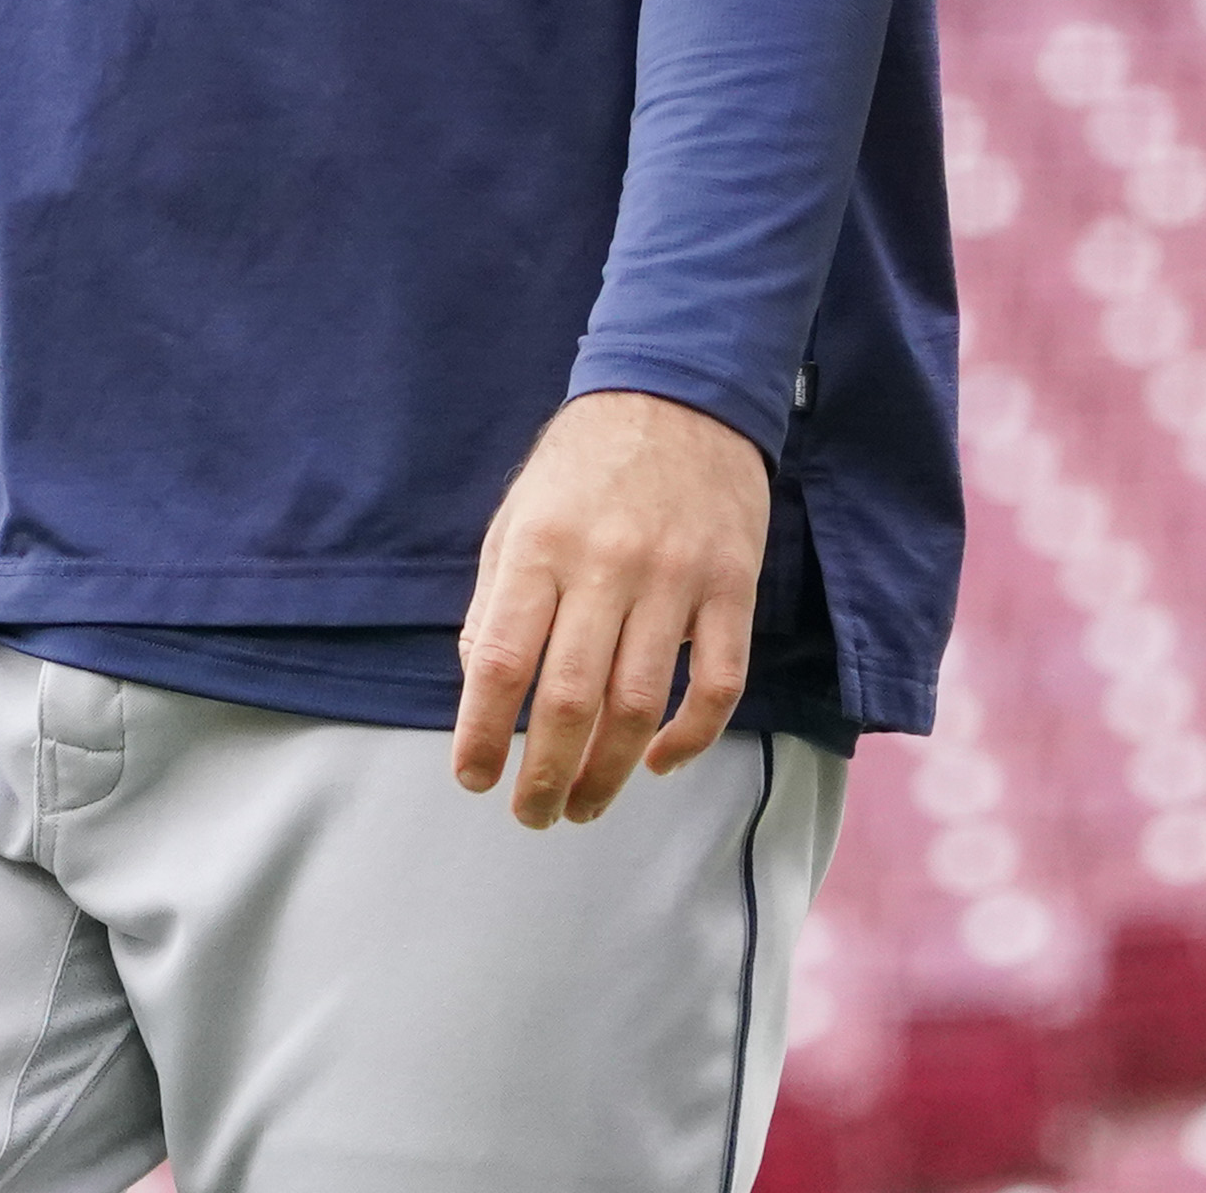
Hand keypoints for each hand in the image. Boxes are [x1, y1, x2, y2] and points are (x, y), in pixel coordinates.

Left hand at [453, 391, 769, 829]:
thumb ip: (496, 601)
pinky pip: (718, 682)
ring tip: (584, 806)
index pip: (502, 662)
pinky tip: (659, 761)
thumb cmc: (586, 462)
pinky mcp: (732, 585)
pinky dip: (691, 737)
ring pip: (641, 704)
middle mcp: (607, 564)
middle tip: (532, 814)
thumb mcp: (518, 515)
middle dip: (545, 776)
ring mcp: (676, 577)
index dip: (482, 735)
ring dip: (609, 773)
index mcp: (541, 546)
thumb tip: (484, 689)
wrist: (682, 390)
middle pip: (572, 700)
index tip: (473, 778)